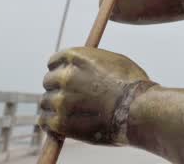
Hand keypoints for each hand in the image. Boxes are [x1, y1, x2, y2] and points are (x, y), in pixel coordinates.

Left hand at [40, 47, 155, 145]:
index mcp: (77, 57)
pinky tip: (57, 125)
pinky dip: (49, 123)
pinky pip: (45, 121)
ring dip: (53, 107)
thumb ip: (93, 62)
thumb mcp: (114, 61)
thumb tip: (87, 67)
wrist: (138, 110)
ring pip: (45, 102)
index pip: (55, 60)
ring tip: (66, 113)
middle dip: (56, 88)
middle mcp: (65, 76)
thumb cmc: (133, 86)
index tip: (62, 77)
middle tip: (67, 97)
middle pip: (48, 81)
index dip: (59, 69)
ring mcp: (62, 100)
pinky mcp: (61, 122)